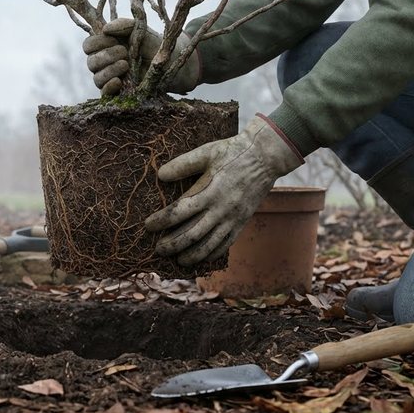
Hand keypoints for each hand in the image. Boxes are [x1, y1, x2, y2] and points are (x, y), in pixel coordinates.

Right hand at [81, 18, 200, 96]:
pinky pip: (104, 94)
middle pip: (90, 62)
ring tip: (126, 64)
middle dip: (106, 56)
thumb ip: (122, 25)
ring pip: (96, 78)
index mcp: (106, 46)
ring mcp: (110, 79)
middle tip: (124, 51)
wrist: (171, 61)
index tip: (112, 39)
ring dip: (109, 70)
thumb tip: (104, 30)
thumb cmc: (153, 43)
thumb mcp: (139, 30)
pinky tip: (119, 81)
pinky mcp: (118, 92)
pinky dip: (109, 87)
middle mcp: (105, 63)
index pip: (88, 46)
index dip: (96, 43)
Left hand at [144, 114, 302, 265]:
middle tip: (158, 249)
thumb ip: (183, 164)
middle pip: (192, 234)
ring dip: (192, 255)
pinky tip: (202, 258)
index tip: (148, 225)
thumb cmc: (232, 152)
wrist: (265, 157)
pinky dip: (213, 253)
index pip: (179, 211)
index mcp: (209, 190)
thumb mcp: (206, 152)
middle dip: (173, 244)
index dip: (162, 221)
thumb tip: (160, 175)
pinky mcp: (242, 222)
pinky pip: (226, 243)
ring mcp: (233, 218)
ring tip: (178, 260)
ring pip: (209, 244)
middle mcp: (220, 209)